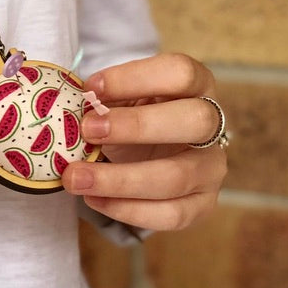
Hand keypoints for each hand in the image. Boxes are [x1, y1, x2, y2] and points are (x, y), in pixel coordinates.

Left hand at [62, 53, 226, 229]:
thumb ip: (104, 101)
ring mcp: (211, 168)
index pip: (180, 73)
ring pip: (176, 177)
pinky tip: (94, 199)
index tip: (91, 88)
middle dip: (137, 126)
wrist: (150, 159)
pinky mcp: (203, 205)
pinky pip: (170, 215)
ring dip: (119, 180)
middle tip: (88, 130)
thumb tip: (74, 109)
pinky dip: (126, 210)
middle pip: (194, 120)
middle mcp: (214, 125)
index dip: (135, 77)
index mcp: (197, 86)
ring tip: (75, 178)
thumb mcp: (121, 101)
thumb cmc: (133, 121)